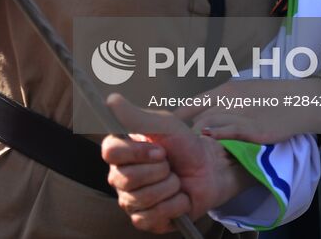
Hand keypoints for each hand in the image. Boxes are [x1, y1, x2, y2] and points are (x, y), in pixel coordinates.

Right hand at [101, 94, 252, 232]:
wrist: (210, 169)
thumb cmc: (185, 144)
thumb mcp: (163, 124)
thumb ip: (135, 115)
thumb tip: (111, 100)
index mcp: (120, 152)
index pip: (110, 152)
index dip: (137, 153)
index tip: (160, 150)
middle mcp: (120, 176)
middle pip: (127, 179)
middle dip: (159, 171)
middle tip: (171, 165)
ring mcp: (131, 200)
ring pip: (141, 199)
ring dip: (169, 188)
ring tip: (176, 181)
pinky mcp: (145, 220)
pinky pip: (151, 217)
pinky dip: (173, 206)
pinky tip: (179, 198)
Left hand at [177, 77, 320, 143]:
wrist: (299, 101)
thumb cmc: (270, 97)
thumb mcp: (242, 92)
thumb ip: (222, 102)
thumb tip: (204, 112)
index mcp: (225, 92)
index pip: (194, 104)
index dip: (176, 116)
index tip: (160, 126)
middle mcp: (229, 101)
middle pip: (198, 117)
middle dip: (184, 133)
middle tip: (171, 147)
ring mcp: (241, 114)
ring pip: (210, 124)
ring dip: (197, 138)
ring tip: (185, 152)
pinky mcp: (254, 129)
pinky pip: (231, 132)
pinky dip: (218, 137)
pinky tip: (208, 144)